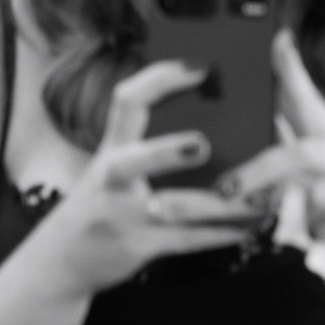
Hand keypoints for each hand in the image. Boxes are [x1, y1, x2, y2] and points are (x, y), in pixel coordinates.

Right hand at [41, 61, 256, 295]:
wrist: (62, 258)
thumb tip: (214, 119)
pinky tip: (250, 226)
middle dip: (166, 153)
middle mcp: (112, 178)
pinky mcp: (138, 247)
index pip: (127, 101)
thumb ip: (146, 141)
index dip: (160, 79)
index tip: (201, 66)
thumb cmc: (101, 199)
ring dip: (221, 204)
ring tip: (261, 197)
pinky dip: (220, 234)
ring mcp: (122, 216)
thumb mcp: (112, 164)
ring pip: (174, 209)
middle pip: (132, 162)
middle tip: (203, 144)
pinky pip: (185, 241)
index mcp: (111, 146)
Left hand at [218, 33, 324, 258]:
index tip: (278, 40)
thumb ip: (285, 162)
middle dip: (259, 173)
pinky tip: (322, 241)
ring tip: (292, 231)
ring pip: (321, 192)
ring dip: (298, 216)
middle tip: (226, 192)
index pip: (313, 103)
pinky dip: (321, 235)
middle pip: (305, 153)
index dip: (294, 73)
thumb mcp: (304, 193)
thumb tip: (258, 123)